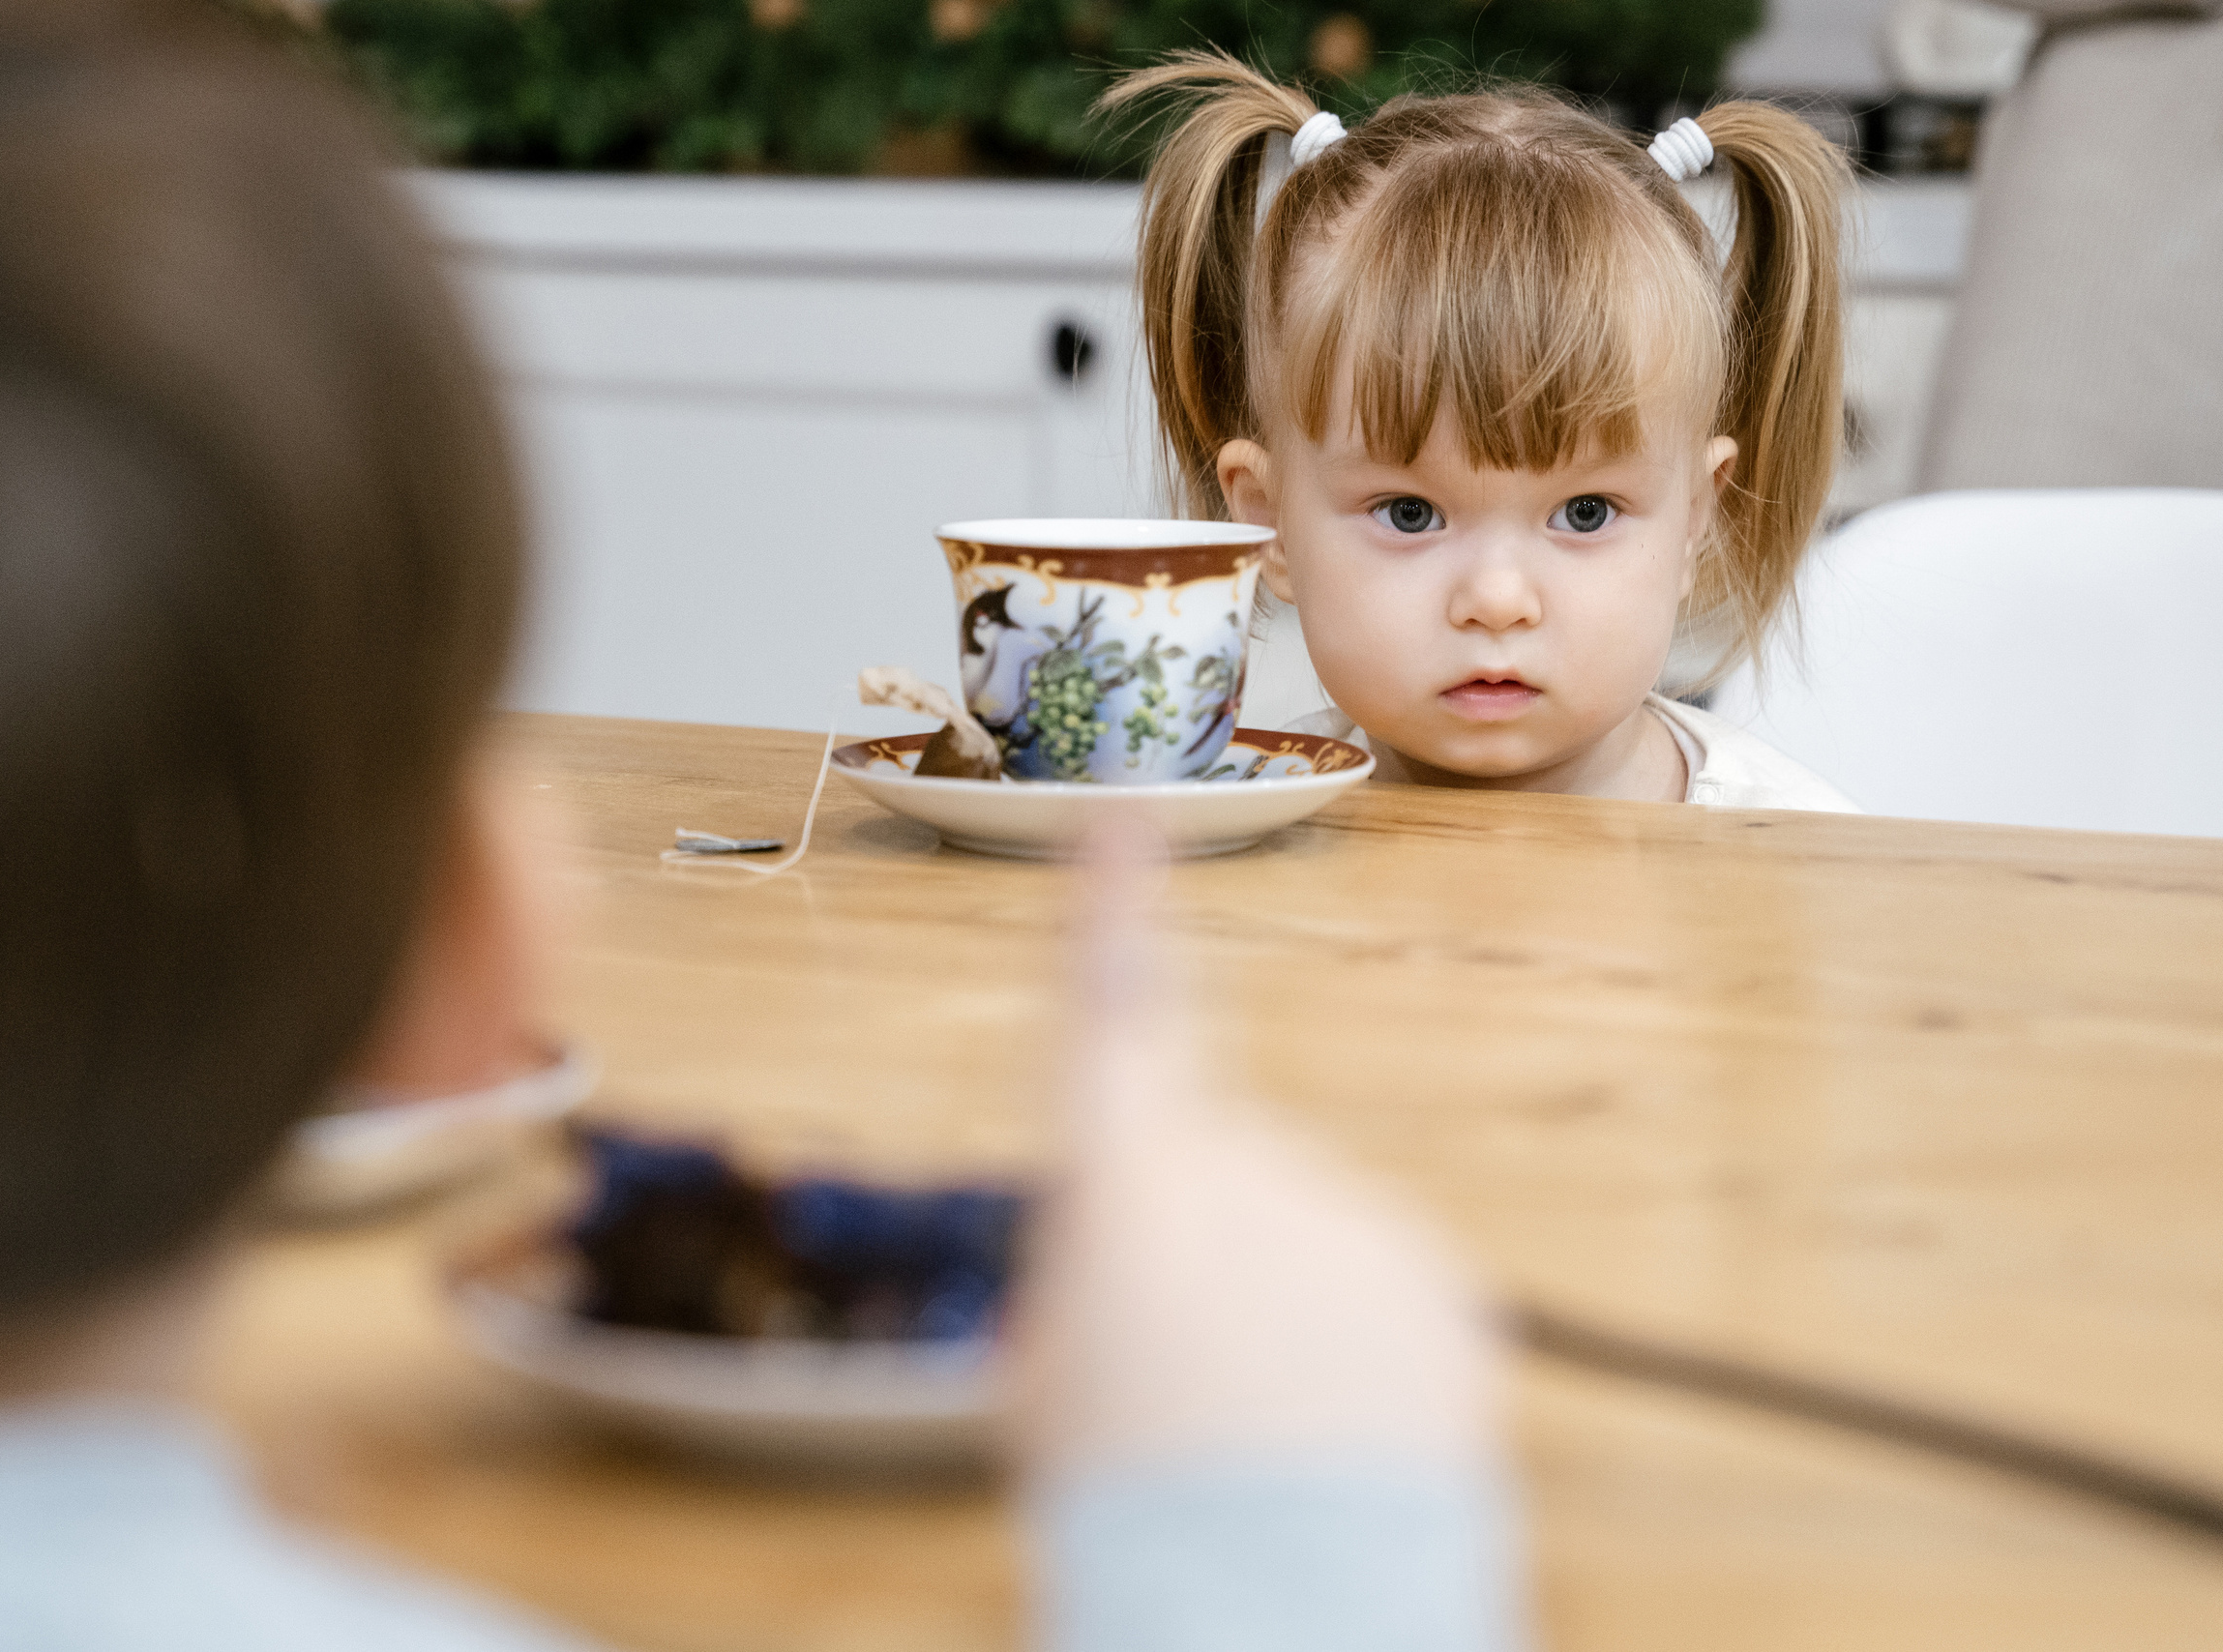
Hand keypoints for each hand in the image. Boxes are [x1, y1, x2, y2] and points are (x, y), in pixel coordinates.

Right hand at [1017, 815, 1503, 1478]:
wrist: (1275, 1604)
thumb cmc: (1127, 1492)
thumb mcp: (1053, 1370)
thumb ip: (1095, 1270)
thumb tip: (1140, 1241)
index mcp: (1130, 1178)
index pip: (1113, 1009)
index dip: (1113, 907)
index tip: (1124, 815)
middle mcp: (1256, 1168)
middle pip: (1215, 1171)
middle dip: (1199, 1249)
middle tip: (1179, 1376)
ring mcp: (1362, 1223)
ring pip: (1306, 1242)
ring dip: (1281, 1316)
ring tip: (1256, 1433)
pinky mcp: (1444, 1290)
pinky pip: (1380, 1298)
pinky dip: (1355, 1359)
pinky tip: (1330, 1446)